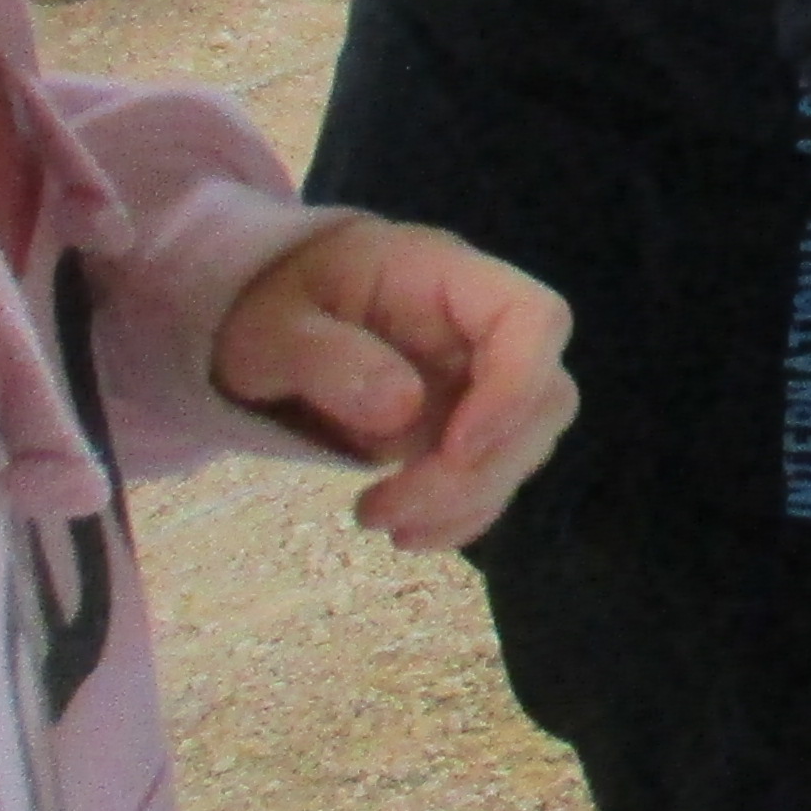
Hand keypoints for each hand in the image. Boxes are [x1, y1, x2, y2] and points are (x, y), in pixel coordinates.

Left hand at [212, 215, 576, 548]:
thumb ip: (328, 358)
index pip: (534, 319)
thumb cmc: (270, 304)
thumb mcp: (271, 327)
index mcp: (448, 278)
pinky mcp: (465, 425)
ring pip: (525, 445)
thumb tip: (402, 410)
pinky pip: (493, 475)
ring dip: (464, 499)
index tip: (455, 449)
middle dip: (478, 468)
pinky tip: (407, 533)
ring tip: (376, 519)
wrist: (266, 314)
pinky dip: (460, 515)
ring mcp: (480, 380)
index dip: (517, 387)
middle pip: (543, 396)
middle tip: (388, 506)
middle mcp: (482, 330)